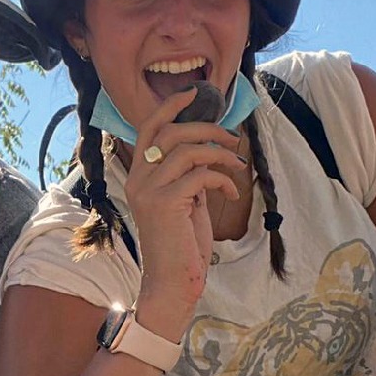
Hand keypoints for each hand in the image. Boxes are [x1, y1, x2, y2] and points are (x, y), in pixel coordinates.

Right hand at [127, 87, 245, 316]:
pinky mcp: (165, 203)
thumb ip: (187, 175)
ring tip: (237, 166)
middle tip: (232, 139)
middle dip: (207, 128)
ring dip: (220, 153)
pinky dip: (222, 179)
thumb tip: (208, 149)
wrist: (173, 281)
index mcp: (138, 176)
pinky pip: (200, 174)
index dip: (170, 107)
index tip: (194, 94)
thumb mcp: (184, 201)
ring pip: (188, 149)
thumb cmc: (181, 244)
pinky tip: (231, 195)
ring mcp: (149, 190)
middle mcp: (138, 179)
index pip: (148, 129)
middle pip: (171, 132)